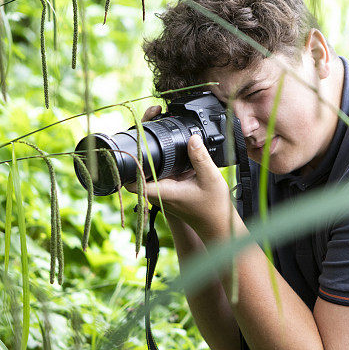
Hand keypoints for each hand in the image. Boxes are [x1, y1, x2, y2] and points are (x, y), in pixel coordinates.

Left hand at [126, 107, 232, 237]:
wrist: (217, 224)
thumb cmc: (214, 207)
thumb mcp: (210, 179)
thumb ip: (200, 157)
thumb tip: (192, 137)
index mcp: (163, 192)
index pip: (133, 180)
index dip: (130, 162)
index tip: (136, 143)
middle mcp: (158, 193)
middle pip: (137, 170)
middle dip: (140, 149)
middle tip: (148, 126)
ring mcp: (161, 192)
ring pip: (147, 170)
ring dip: (149, 154)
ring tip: (156, 130)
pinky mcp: (168, 190)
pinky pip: (158, 172)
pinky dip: (160, 159)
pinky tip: (170, 147)